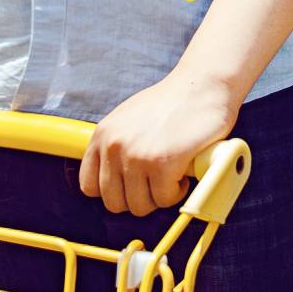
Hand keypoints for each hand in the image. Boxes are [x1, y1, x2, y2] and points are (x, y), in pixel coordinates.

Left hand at [78, 62, 239, 217]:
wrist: (203, 85)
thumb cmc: (171, 103)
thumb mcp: (129, 118)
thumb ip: (116, 144)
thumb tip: (113, 178)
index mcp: (102, 135)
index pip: (89, 186)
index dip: (113, 191)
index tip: (132, 185)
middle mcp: (114, 146)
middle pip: (113, 202)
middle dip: (138, 198)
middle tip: (156, 183)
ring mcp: (137, 156)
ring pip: (139, 206)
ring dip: (158, 197)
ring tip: (171, 177)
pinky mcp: (162, 164)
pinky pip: (164, 199)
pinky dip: (176, 192)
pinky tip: (183, 174)